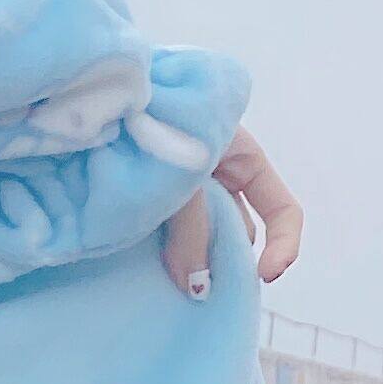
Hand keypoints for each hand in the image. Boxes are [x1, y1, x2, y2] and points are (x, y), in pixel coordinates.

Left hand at [161, 123, 303, 299]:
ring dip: (190, 260)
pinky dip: (162, 254)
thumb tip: (198, 288)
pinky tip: (146, 270)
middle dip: (224, 260)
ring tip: (168, 281)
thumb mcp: (184, 177)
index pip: (281, 210)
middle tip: (197, 288)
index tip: (264, 275)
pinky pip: (164, 237)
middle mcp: (217, 174)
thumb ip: (192, 230)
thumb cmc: (150, 120)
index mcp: (242, 157)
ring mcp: (183, 188)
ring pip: (200, 237)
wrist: (97, 96)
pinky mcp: (148, 199)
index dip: (284, 245)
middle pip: (237, 231)